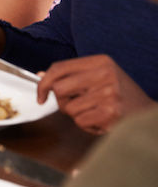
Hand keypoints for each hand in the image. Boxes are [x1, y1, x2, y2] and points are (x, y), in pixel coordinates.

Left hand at [37, 55, 155, 134]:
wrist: (148, 114)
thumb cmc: (120, 96)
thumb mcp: (98, 77)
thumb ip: (71, 75)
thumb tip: (41, 75)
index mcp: (100, 61)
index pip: (59, 68)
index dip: (43, 83)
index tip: (41, 95)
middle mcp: (105, 74)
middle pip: (58, 88)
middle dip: (62, 101)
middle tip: (77, 105)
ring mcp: (109, 93)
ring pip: (68, 108)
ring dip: (77, 115)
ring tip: (94, 111)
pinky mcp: (110, 112)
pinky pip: (80, 121)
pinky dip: (87, 125)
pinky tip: (101, 120)